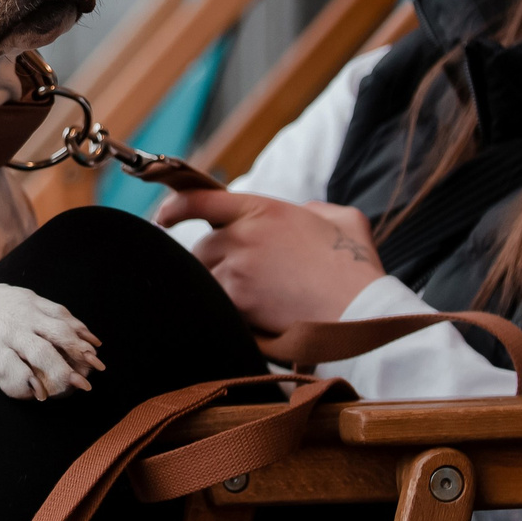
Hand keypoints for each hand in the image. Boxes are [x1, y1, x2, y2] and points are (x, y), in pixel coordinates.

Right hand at [0, 269, 104, 399]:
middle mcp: (22, 316)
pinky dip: (28, 387)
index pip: (63, 317)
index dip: (81, 333)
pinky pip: (15, 372)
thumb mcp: (8, 299)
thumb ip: (31, 310)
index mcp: (28, 302)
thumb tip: (57, 323)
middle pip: (61, 335)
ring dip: (62, 376)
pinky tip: (33, 395)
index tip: (95, 348)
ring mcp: (6, 333)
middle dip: (81, 356)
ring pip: (44, 356)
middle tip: (94, 374)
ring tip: (71, 390)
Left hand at [156, 190, 384, 334]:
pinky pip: (216, 304)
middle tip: (244, 284)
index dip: (175, 207)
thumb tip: (306, 212)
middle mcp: (244, 233)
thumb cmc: (356, 270)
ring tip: (256, 305)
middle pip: (203, 248)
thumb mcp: (345, 221)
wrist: (359, 309)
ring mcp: (238, 267)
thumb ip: (318, 210)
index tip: (162, 217)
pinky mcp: (238, 300)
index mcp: (264, 209)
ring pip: (207, 278)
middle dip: (215, 265)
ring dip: (222, 291)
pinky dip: (229, 313)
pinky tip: (253, 321)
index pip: (201, 199)